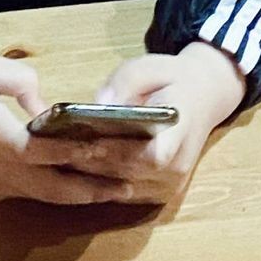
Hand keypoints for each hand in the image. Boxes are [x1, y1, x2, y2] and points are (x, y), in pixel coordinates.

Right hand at [0, 57, 132, 206]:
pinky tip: (72, 187)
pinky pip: (21, 194)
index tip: (108, 149)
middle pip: (51, 185)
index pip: (44, 148)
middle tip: (127, 186)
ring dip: (77, 196)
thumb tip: (48, 105)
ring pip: (41, 197)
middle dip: (91, 187)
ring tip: (113, 192)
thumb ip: (20, 81)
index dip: (76, 151)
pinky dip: (49, 192)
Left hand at [40, 42, 247, 205]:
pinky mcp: (162, 194)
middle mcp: (178, 165)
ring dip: (92, 176)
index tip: (89, 141)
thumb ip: (125, 82)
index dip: (119, 152)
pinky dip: (101, 182)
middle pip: (130, 172)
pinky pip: (126, 192)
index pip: (154, 155)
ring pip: (124, 186)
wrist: (204, 98)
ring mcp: (171, 185)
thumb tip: (98, 102)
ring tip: (59, 159)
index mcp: (182, 130)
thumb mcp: (150, 66)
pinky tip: (76, 168)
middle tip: (56, 151)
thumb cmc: (172, 79)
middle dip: (93, 162)